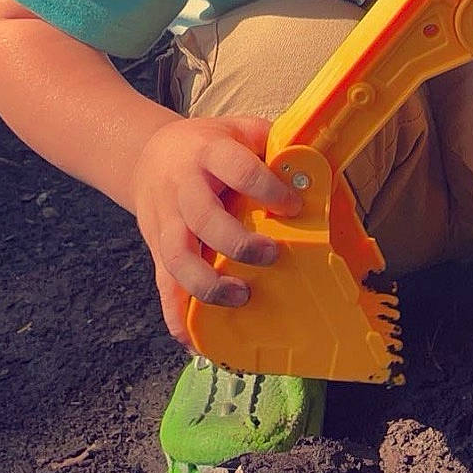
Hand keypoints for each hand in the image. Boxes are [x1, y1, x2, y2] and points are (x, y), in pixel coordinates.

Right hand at [132, 114, 301, 345]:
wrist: (148, 155)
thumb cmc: (208, 146)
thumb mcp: (240, 131)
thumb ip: (277, 148)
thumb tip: (323, 175)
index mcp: (208, 153)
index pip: (236, 169)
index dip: (266, 188)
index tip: (292, 207)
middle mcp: (182, 189)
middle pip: (203, 218)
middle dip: (238, 242)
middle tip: (272, 256)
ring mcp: (165, 222)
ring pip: (178, 258)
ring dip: (208, 285)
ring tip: (242, 298)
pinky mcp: (156, 250)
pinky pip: (163, 286)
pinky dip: (176, 316)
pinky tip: (195, 340)